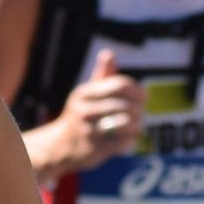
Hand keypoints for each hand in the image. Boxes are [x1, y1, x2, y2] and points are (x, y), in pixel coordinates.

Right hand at [45, 49, 144, 172]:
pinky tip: (128, 139)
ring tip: (136, 125)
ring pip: (126, 124)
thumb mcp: (87, 94)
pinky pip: (123, 143)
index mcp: (84, 93)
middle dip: (139, 110)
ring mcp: (88, 131)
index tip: (144, 96)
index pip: (120, 85)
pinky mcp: (94, 150)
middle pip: (125, 105)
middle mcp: (84, 110)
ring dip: (137, 125)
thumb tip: (108, 53)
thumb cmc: (80, 115)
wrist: (59, 147)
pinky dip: (130, 141)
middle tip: (141, 113)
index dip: (137, 90)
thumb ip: (101, 75)